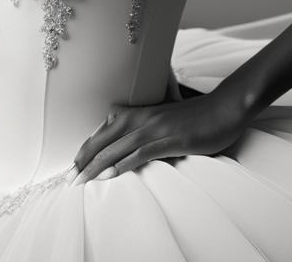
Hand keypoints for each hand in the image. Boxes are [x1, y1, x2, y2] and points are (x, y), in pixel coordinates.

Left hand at [68, 85, 248, 184]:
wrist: (224, 109)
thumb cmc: (195, 117)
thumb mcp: (165, 119)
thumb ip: (146, 127)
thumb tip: (129, 139)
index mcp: (140, 113)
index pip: (105, 131)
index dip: (87, 149)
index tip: (72, 167)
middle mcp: (143, 118)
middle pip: (106, 140)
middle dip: (84, 160)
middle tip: (68, 179)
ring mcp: (157, 128)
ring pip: (118, 148)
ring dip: (96, 166)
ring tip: (80, 181)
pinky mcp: (171, 140)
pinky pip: (141, 153)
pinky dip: (122, 164)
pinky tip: (110, 175)